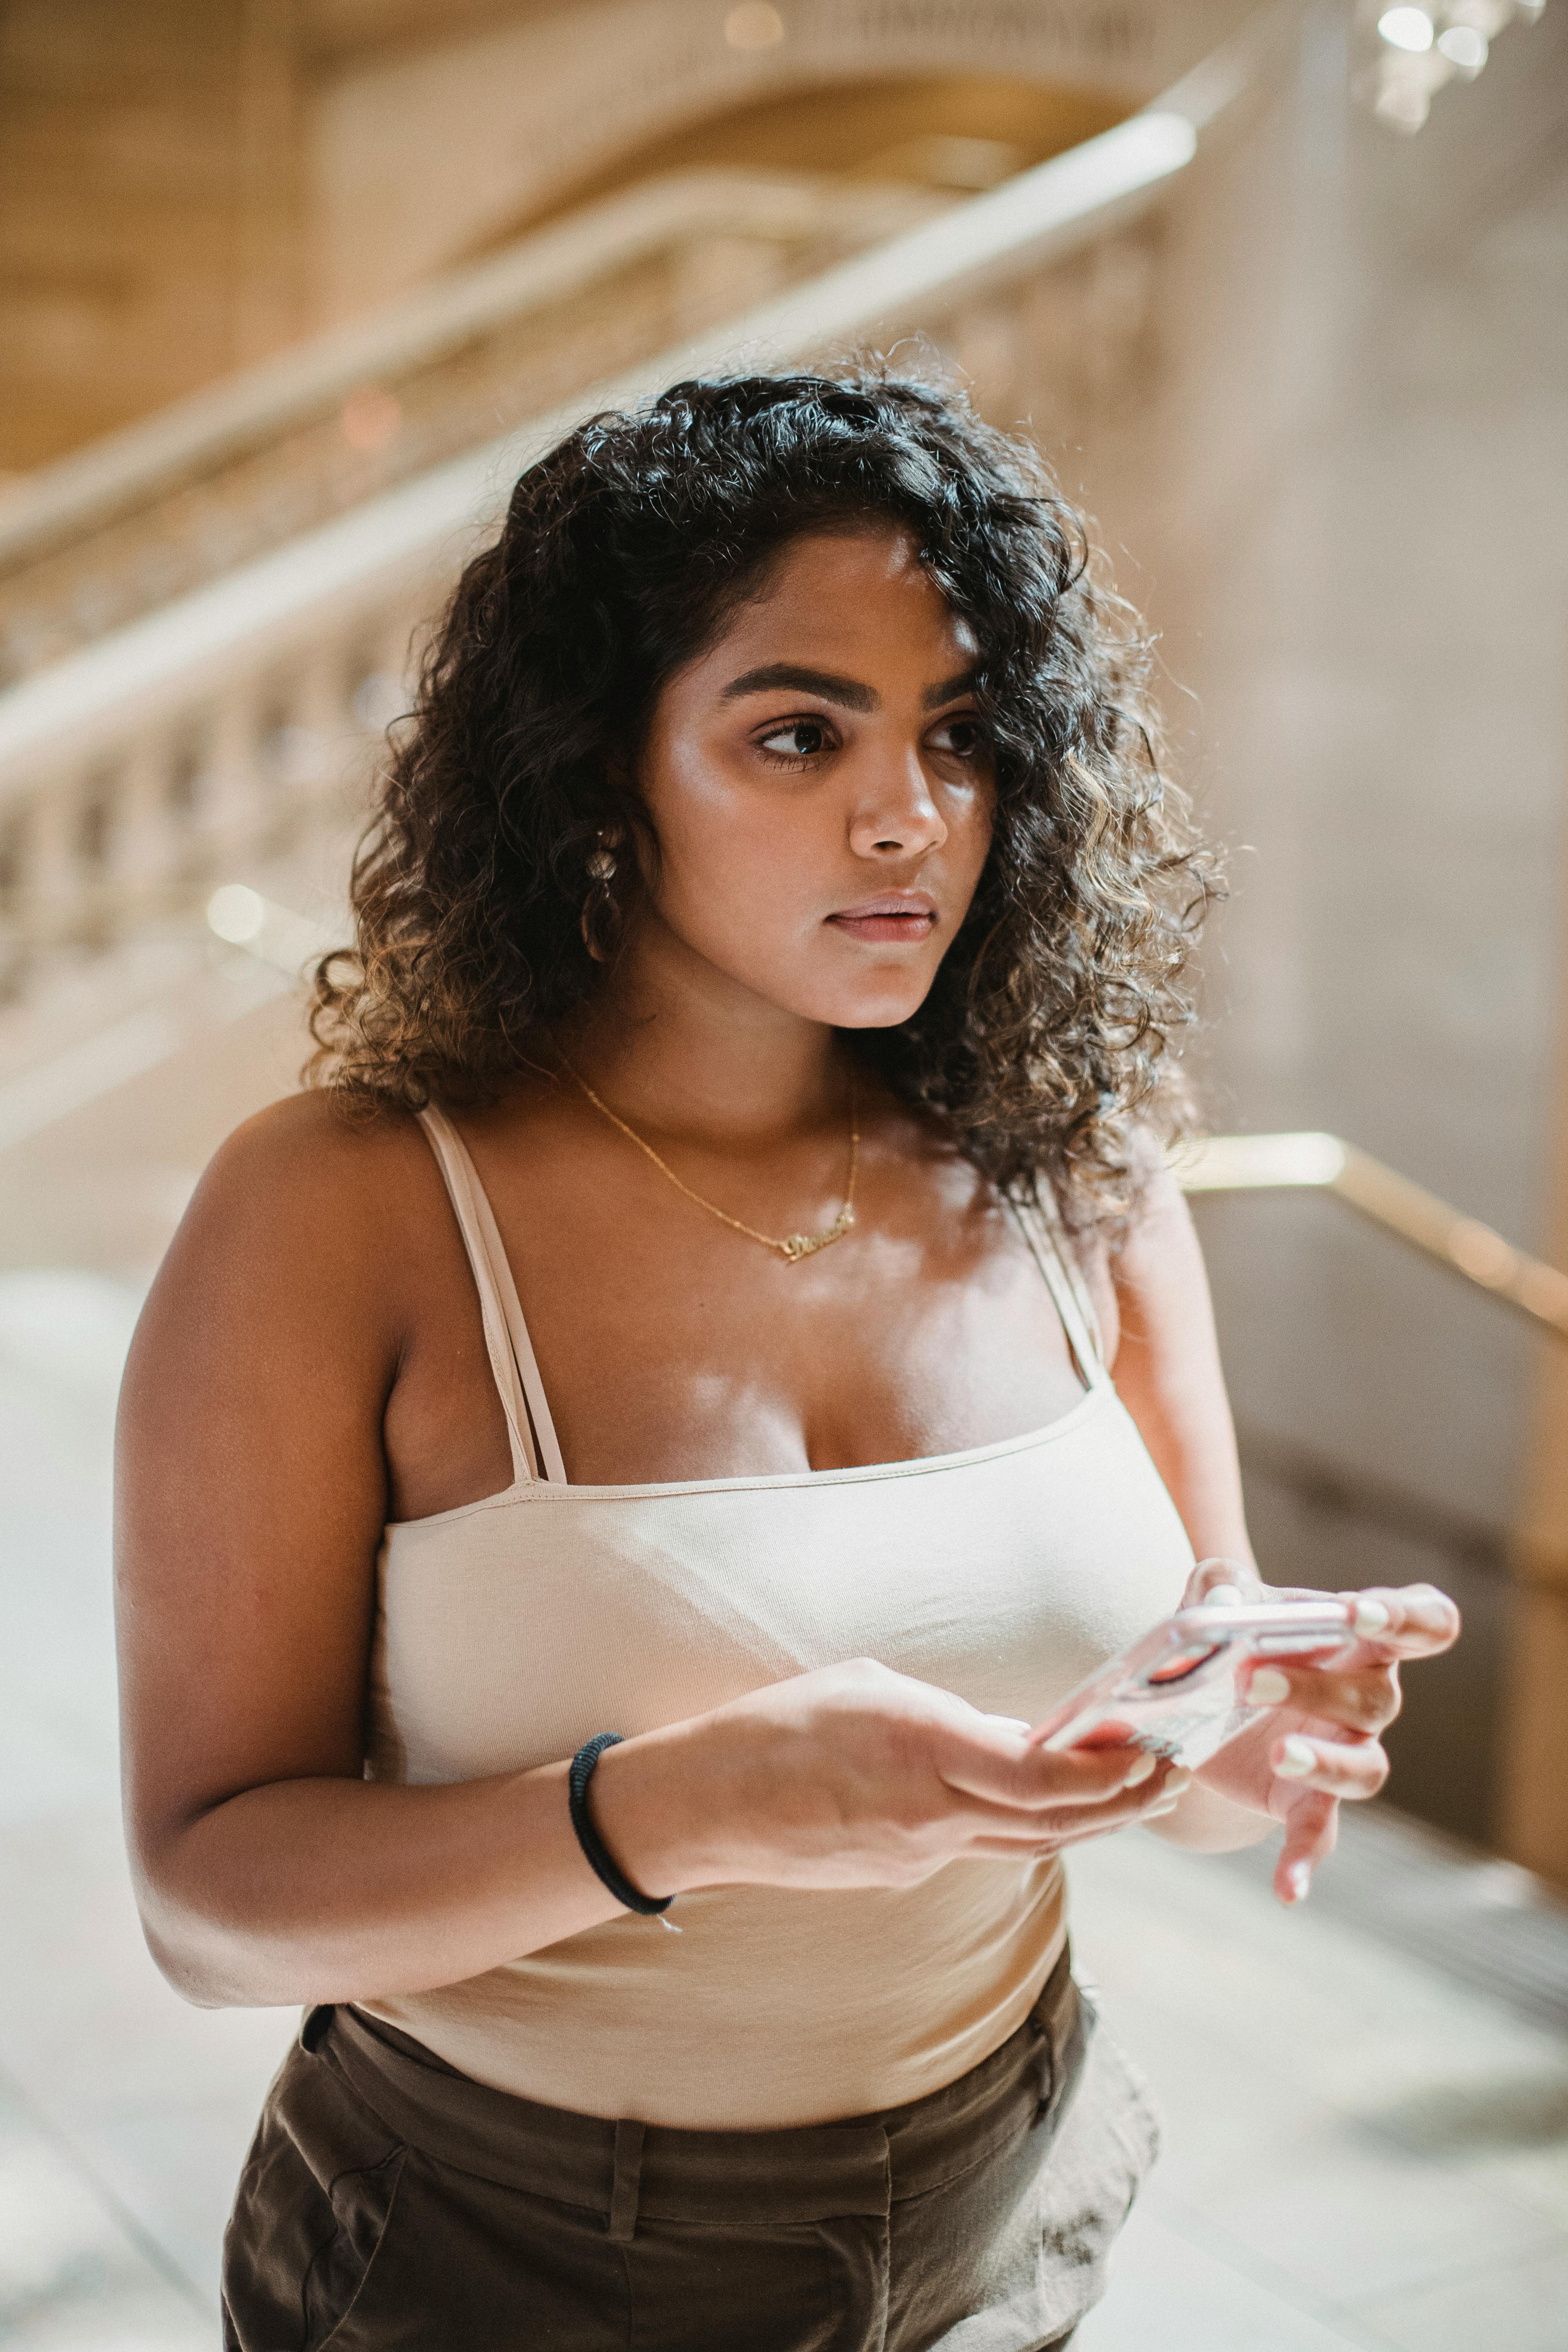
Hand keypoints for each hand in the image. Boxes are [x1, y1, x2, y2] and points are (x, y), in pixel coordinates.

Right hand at [594, 1657, 1188, 1897]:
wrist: (705, 1806)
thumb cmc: (775, 1727)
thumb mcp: (867, 1686)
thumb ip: (947, 1713)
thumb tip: (1010, 1734)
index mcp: (920, 1752)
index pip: (1038, 1775)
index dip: (1105, 1772)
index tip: (1150, 1751)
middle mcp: (929, 1815)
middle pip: (1052, 1820)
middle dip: (1123, 1800)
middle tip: (1173, 1772)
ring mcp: (917, 1856)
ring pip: (1027, 1843)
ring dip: (1089, 1821)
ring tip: (1138, 1793)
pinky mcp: (901, 1875)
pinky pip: (980, 1849)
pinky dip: (1027, 1826)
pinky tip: (1049, 1803)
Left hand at [1182, 1557, 1459, 1903]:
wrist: (1207, 1698)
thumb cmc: (1237, 1634)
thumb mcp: (1220, 1599)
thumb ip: (1219, 1583)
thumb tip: (1219, 1593)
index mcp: (1361, 1637)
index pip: (1424, 1622)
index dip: (1406, 1617)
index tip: (1362, 1614)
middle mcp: (1367, 1698)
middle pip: (1375, 1696)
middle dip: (1320, 1688)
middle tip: (1252, 1680)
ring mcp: (1343, 1752)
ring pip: (1366, 1767)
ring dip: (1325, 1763)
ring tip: (1280, 1756)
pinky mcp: (1306, 1801)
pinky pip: (1319, 1833)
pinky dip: (1304, 1861)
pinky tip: (1287, 1889)